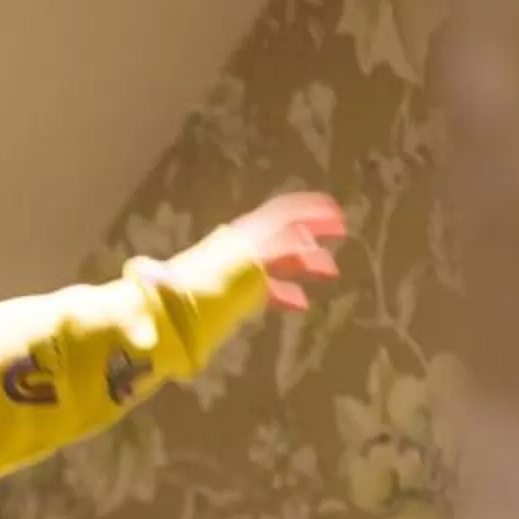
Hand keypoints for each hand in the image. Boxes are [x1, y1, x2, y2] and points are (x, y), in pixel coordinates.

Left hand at [224, 191, 346, 312]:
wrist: (177, 309)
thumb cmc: (214, 282)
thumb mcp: (253, 261)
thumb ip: (281, 250)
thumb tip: (309, 243)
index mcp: (250, 233)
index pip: (286, 212)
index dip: (312, 210)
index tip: (338, 213)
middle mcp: (246, 245)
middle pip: (285, 234)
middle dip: (314, 235)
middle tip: (341, 236)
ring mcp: (240, 269)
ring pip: (279, 261)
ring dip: (306, 264)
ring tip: (330, 273)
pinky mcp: (234, 293)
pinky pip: (266, 288)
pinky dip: (286, 292)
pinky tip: (302, 303)